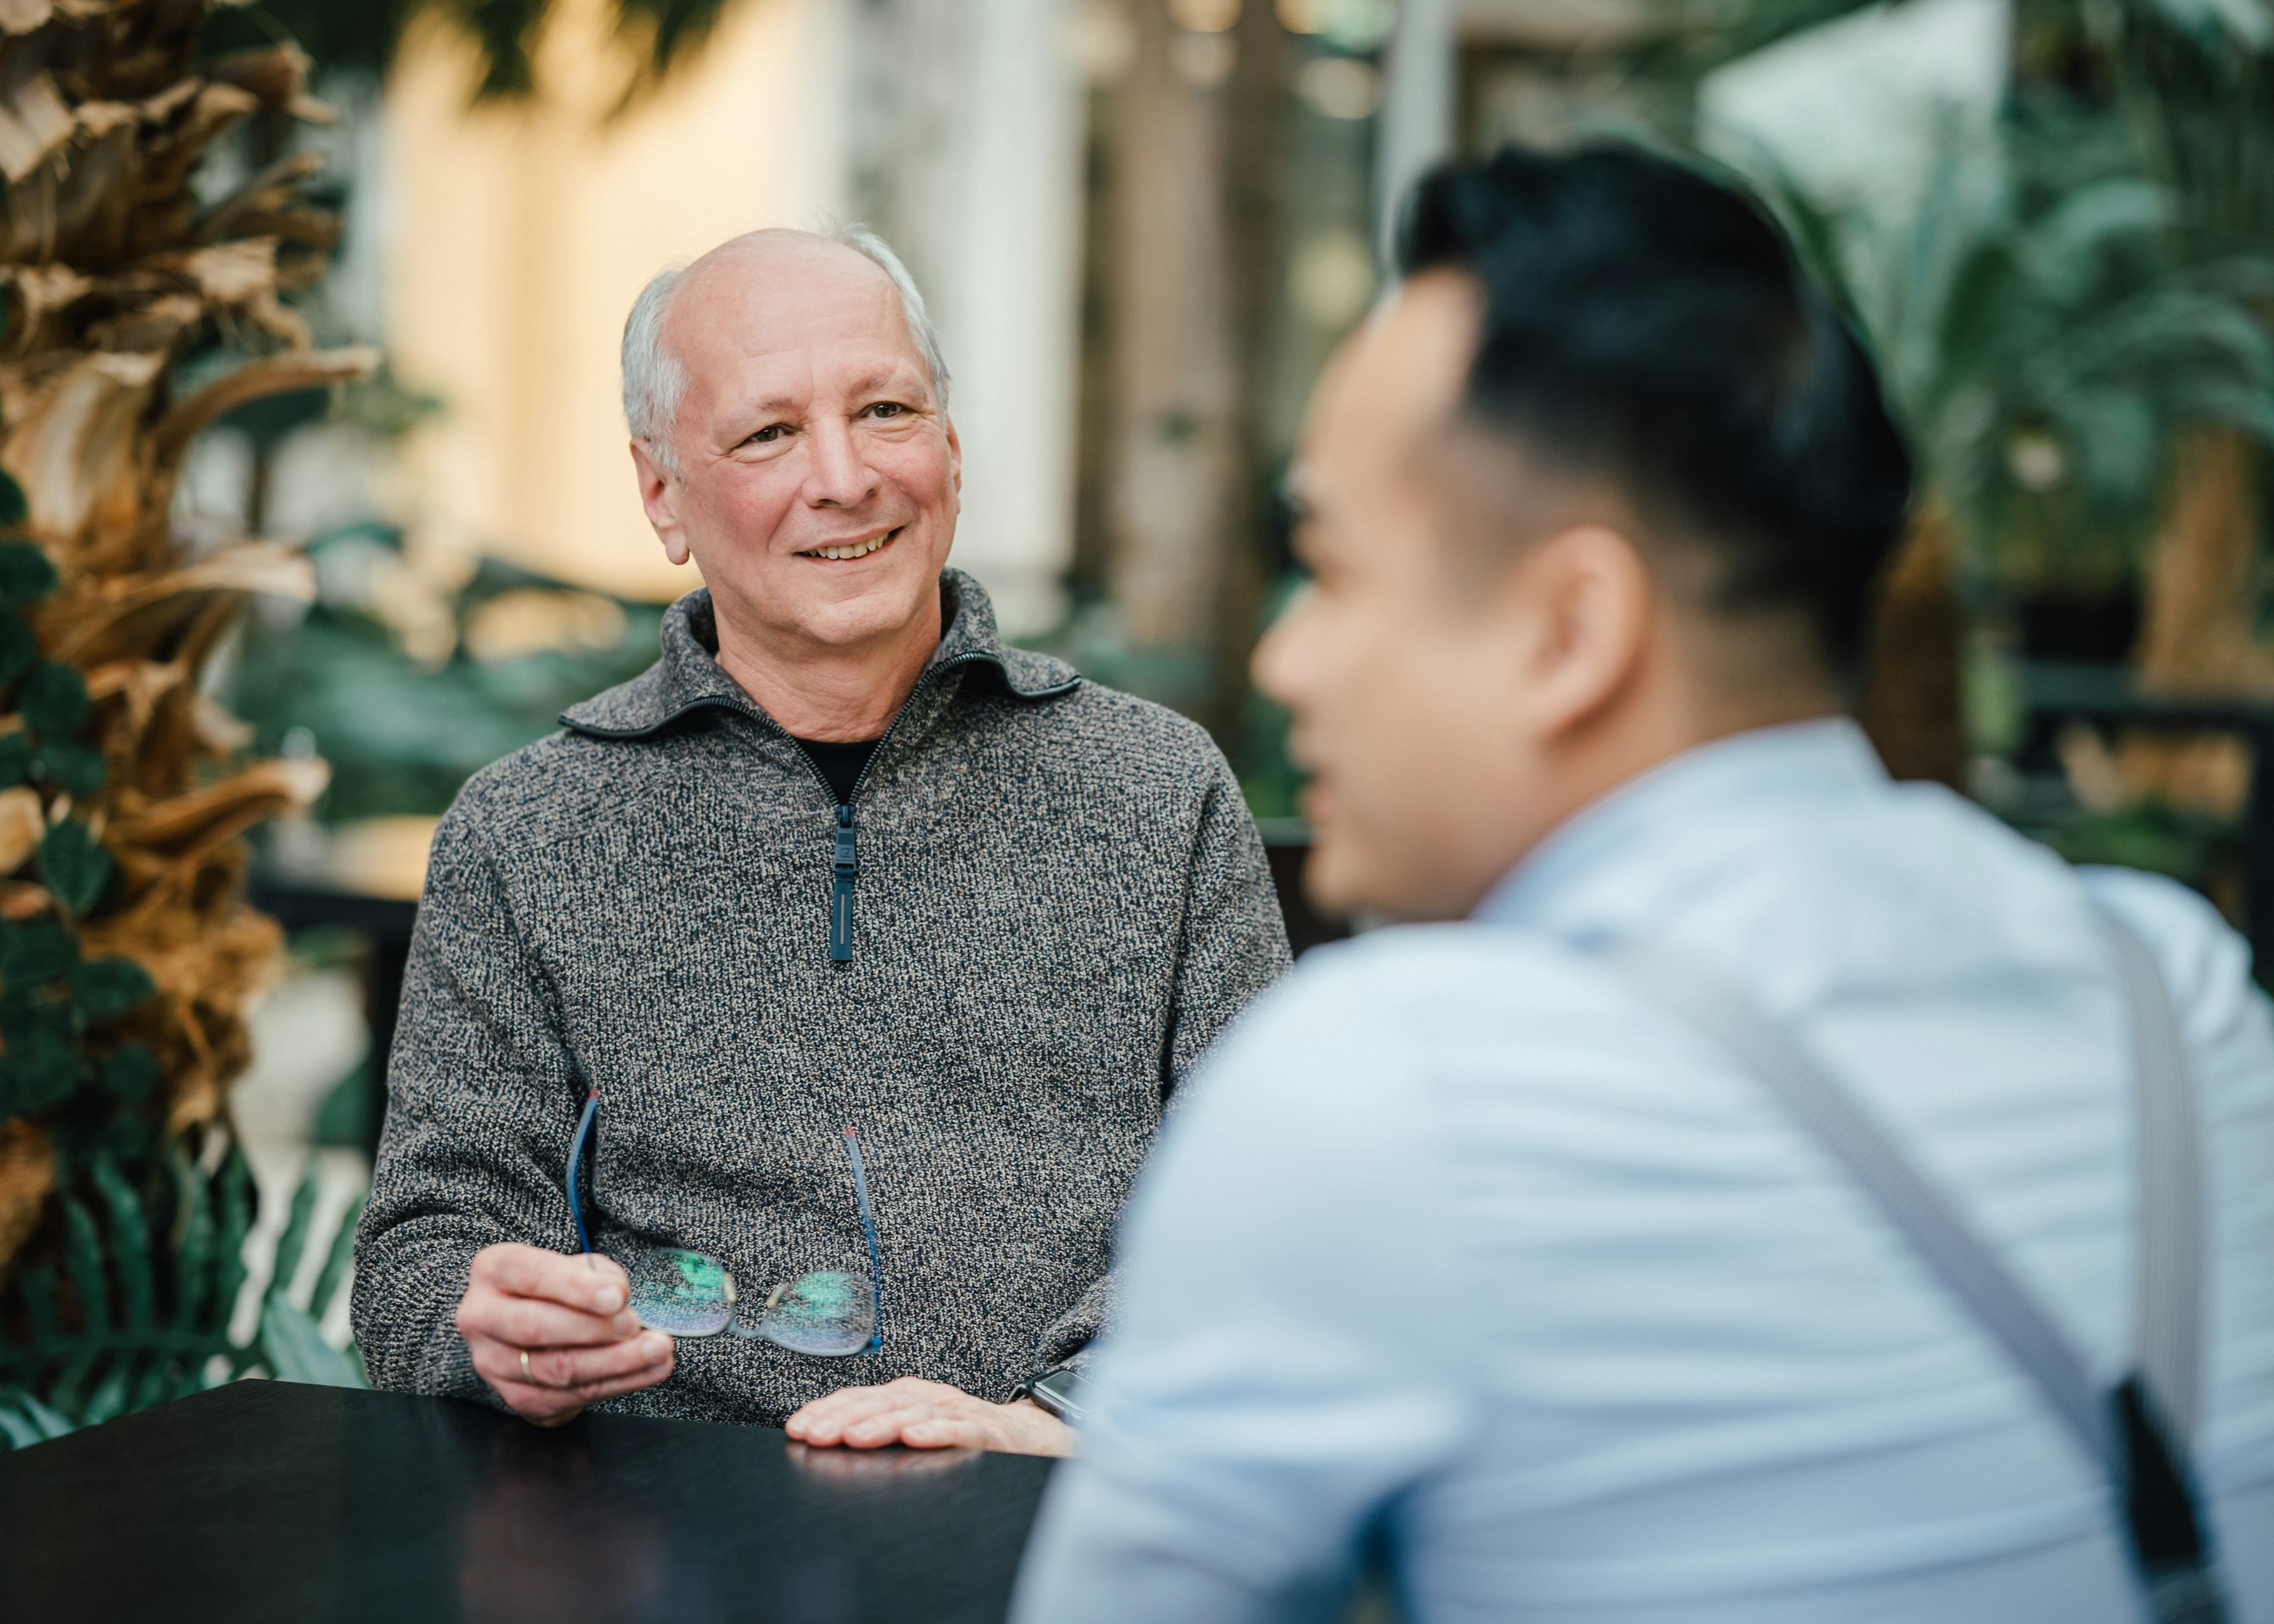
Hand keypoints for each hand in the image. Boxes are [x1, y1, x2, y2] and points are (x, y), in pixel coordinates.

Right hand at [456, 1242, 674, 1426]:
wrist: (528, 1329)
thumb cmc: (557, 1287)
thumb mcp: (574, 1266)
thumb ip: (596, 1274)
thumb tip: (619, 1296)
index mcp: (494, 1270)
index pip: (533, 1276)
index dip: (576, 1288)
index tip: (617, 1296)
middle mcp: (481, 1317)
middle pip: (536, 1326)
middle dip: (594, 1328)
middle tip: (636, 1324)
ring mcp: (493, 1362)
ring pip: (556, 1368)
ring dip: (615, 1361)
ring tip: (659, 1349)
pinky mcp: (516, 1397)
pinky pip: (571, 1396)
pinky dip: (617, 1383)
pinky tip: (649, 1370)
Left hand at [783, 1376, 1075, 1456]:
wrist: (1035, 1438)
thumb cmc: (967, 1439)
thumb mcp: (919, 1430)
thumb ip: (882, 1434)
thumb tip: (828, 1446)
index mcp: (910, 1397)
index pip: (862, 1398)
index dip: (828, 1409)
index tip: (797, 1427)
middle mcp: (931, 1398)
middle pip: (881, 1402)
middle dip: (843, 1417)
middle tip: (813, 1435)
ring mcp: (960, 1412)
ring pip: (915, 1412)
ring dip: (881, 1423)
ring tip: (852, 1437)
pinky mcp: (990, 1432)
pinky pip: (960, 1429)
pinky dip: (937, 1431)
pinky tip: (914, 1437)